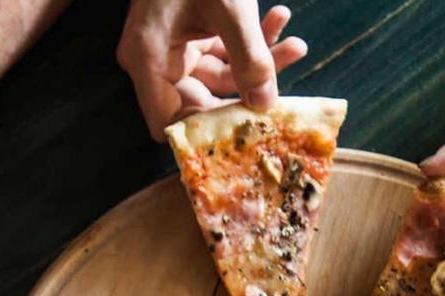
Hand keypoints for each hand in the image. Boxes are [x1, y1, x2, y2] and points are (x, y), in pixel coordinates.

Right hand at [118, 0, 309, 139]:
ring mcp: (174, 44)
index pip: (168, 123)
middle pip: (203, 100)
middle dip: (248, 91)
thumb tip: (266, 106)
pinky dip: (253, 38)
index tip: (247, 134)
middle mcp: (155, 58)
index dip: (204, 134)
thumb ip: (250, 58)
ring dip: (261, 60)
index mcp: (148, 59)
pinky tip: (280, 18)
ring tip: (297, 44)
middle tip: (287, 92)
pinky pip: (224, 49)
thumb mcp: (229, 9)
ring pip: (223, 72)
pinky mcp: (192, 31)